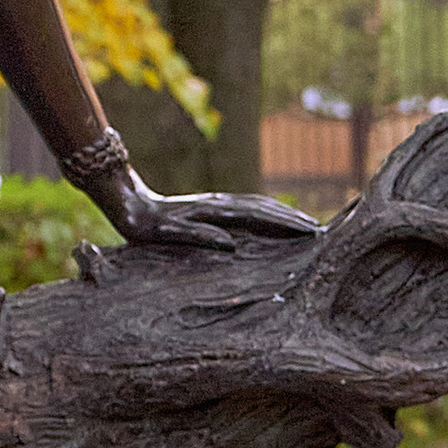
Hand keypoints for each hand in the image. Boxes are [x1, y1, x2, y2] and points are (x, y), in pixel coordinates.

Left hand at [96, 164, 317, 253]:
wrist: (127, 203)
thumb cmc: (145, 225)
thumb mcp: (167, 234)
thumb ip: (198, 236)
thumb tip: (230, 244)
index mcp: (214, 210)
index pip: (259, 215)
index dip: (286, 224)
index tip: (310, 232)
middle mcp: (220, 203)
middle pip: (265, 208)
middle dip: (292, 219)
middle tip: (321, 232)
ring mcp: (216, 204)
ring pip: (258, 206)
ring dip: (282, 215)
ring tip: (306, 227)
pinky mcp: (210, 208)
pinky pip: (246, 210)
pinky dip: (266, 215)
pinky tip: (273, 224)